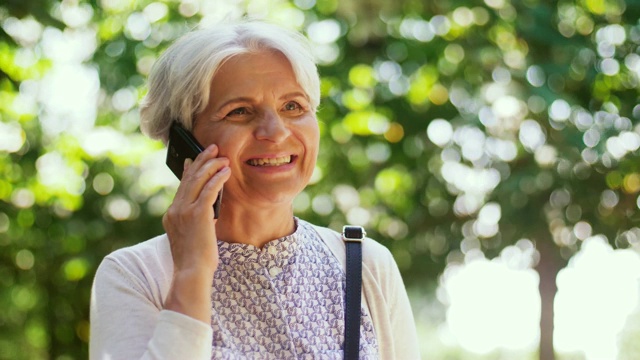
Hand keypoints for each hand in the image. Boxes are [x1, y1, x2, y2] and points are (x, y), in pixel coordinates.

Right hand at [162, 144, 229, 322]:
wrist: (192, 273)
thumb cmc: (196, 260)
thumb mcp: (192, 237)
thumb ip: (196, 221)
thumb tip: (208, 210)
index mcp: (171, 216)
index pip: (181, 187)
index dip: (188, 170)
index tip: (193, 159)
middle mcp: (175, 210)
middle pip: (188, 179)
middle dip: (201, 161)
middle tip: (212, 149)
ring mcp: (184, 211)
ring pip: (197, 180)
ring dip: (211, 165)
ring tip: (222, 156)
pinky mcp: (197, 214)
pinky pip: (209, 190)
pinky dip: (217, 178)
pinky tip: (226, 171)